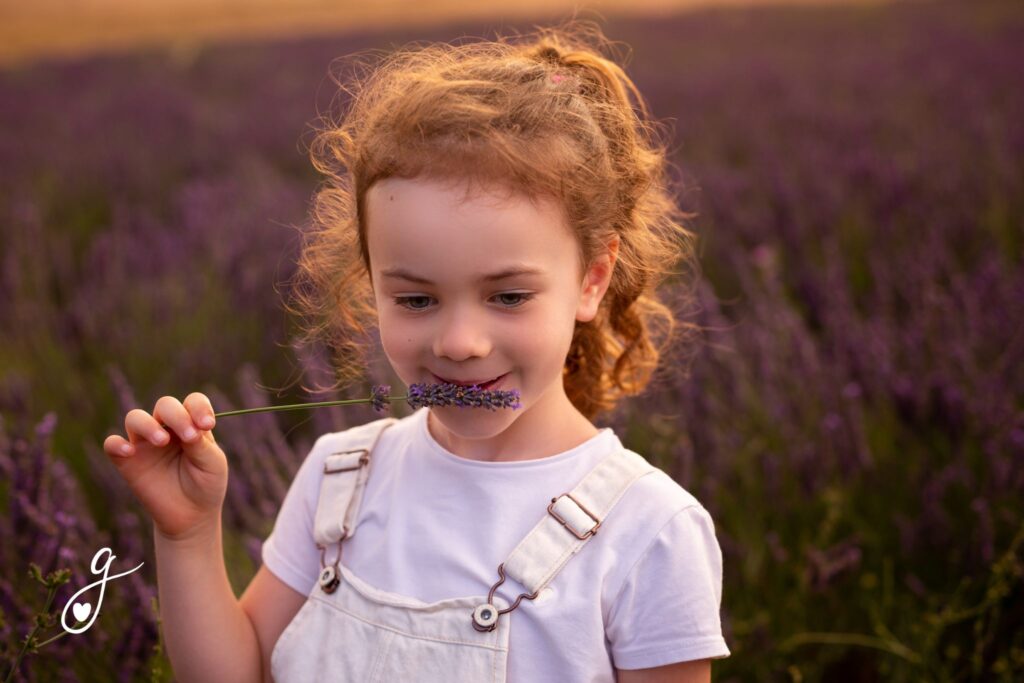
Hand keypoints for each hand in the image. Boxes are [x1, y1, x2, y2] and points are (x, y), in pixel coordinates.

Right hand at [103, 393, 227, 541]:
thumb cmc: (206, 484)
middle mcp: (167, 428)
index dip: (199, 407)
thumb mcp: (212, 463)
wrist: (191, 516)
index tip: (208, 424)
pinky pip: (112, 444)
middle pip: (165, 405)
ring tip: (162, 441)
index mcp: (192, 424)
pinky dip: (116, 444)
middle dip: (176, 415)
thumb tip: (189, 427)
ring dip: (148, 425)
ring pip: (135, 418)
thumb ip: (201, 444)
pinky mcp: (127, 461)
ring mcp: (145, 443)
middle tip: (189, 437)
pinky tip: (129, 452)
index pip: (192, 402)